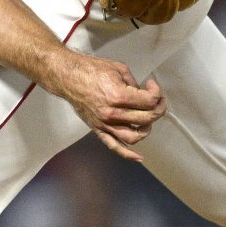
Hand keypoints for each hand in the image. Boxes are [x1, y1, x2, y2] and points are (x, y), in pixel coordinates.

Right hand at [46, 53, 166, 161]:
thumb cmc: (90, 69)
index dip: (156, 92)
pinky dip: (128, 154)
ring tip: (147, 119)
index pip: (149, 101)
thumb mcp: (118, 68)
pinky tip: (139, 157)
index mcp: (118, 96)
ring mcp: (105, 124)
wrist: (68, 77)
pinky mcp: (98, 129)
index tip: (151, 85)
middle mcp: (113, 113)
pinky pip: (114, 146)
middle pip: (145, 119)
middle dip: (157, 109)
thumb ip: (134, 83)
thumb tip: (142, 93)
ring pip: (133, 137)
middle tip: (157, 100)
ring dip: (146, 130)